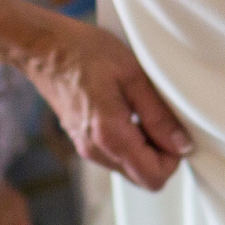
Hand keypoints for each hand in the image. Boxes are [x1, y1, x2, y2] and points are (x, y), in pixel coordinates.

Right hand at [26, 15, 193, 191]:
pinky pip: (114, 155)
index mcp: (111, 137)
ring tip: (142, 109)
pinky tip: (126, 110)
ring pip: (129, 168)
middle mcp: (96, 151)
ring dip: (145, 147)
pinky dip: (129, 141)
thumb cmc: (83, 52)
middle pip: (142, 178)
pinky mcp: (81, 140)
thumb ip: (159, 115)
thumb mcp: (132, 75)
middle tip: (161, 118)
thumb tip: (182, 144)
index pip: (154, 178)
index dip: (173, 158)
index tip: (175, 130)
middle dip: (161, 155)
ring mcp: (86, 148)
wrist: (41, 46)